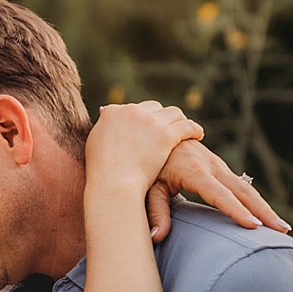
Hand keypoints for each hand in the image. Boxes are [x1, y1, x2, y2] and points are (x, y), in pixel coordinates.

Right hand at [85, 101, 203, 200]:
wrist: (113, 183)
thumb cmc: (102, 171)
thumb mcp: (94, 143)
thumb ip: (103, 129)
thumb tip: (106, 116)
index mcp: (113, 112)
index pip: (133, 109)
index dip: (143, 118)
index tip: (150, 128)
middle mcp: (131, 111)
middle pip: (154, 108)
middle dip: (162, 118)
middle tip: (169, 130)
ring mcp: (149, 122)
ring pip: (173, 113)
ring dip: (179, 121)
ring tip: (187, 130)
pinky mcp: (165, 134)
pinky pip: (186, 126)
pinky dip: (194, 129)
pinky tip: (198, 135)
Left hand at [145, 142, 292, 242]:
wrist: (152, 132)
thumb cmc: (149, 163)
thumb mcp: (148, 185)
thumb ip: (154, 211)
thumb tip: (156, 237)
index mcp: (193, 170)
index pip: (219, 194)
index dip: (236, 210)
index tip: (254, 226)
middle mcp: (209, 165)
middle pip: (242, 191)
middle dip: (263, 211)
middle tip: (282, 231)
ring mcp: (216, 164)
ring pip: (245, 187)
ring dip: (264, 207)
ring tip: (282, 228)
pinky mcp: (218, 166)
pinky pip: (240, 185)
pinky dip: (255, 200)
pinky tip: (266, 215)